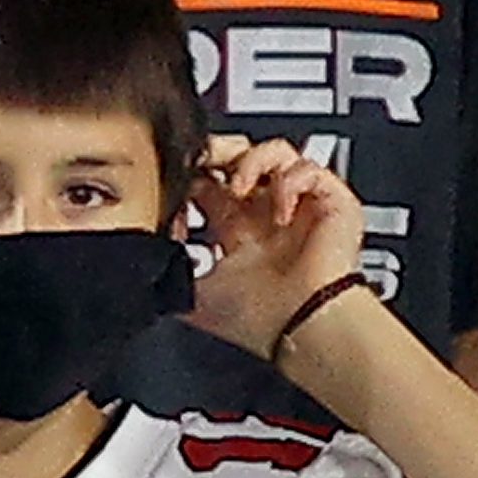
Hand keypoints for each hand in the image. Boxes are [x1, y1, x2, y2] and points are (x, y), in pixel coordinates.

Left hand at [185, 135, 366, 357]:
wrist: (301, 325)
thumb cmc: (260, 320)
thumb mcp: (197, 297)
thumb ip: (171, 277)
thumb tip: (147, 264)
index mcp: (239, 233)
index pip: (213, 184)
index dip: (195, 174)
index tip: (179, 176)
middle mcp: (267, 215)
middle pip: (241, 158)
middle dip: (221, 151)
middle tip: (206, 156)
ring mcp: (298, 205)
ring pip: (275, 152)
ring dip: (252, 161)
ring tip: (241, 184)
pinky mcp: (330, 201)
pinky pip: (309, 167)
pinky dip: (291, 181)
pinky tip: (281, 210)